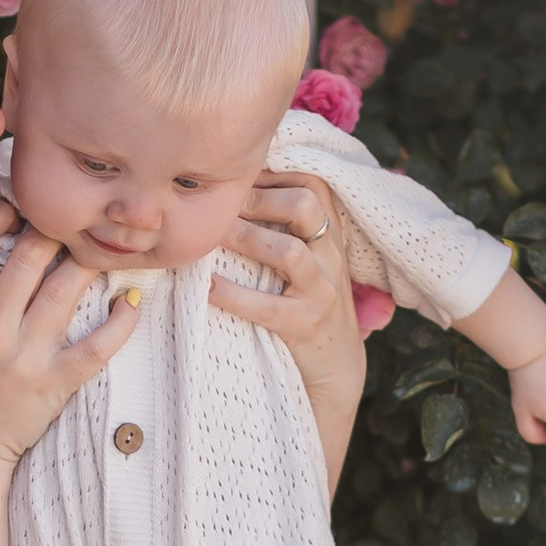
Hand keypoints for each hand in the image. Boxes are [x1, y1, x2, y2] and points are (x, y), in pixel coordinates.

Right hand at [0, 199, 137, 477]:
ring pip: (65, 288)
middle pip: (31, 252)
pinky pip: (97, 345)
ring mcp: (24, 356)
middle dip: (56, 229)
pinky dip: (121, 321)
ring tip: (103, 251)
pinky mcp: (53, 383)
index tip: (18, 211)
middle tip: (71, 225)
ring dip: (90, 262)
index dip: (0, 212)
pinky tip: (131, 302)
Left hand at [213, 174, 365, 482]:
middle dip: (258, 199)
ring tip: (210, 237)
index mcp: (329, 238)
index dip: (274, 174)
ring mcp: (322, 292)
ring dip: (245, 239)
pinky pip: (267, 306)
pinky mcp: (305, 326)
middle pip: (306, 205)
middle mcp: (330, 258)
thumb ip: (285, 231)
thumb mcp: (310, 264)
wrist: (338, 371)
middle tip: (219, 203)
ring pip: (289, 252)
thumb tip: (233, 198)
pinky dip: (233, 294)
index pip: (313, 185)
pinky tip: (207, 286)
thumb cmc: (309, 308)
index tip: (236, 175)